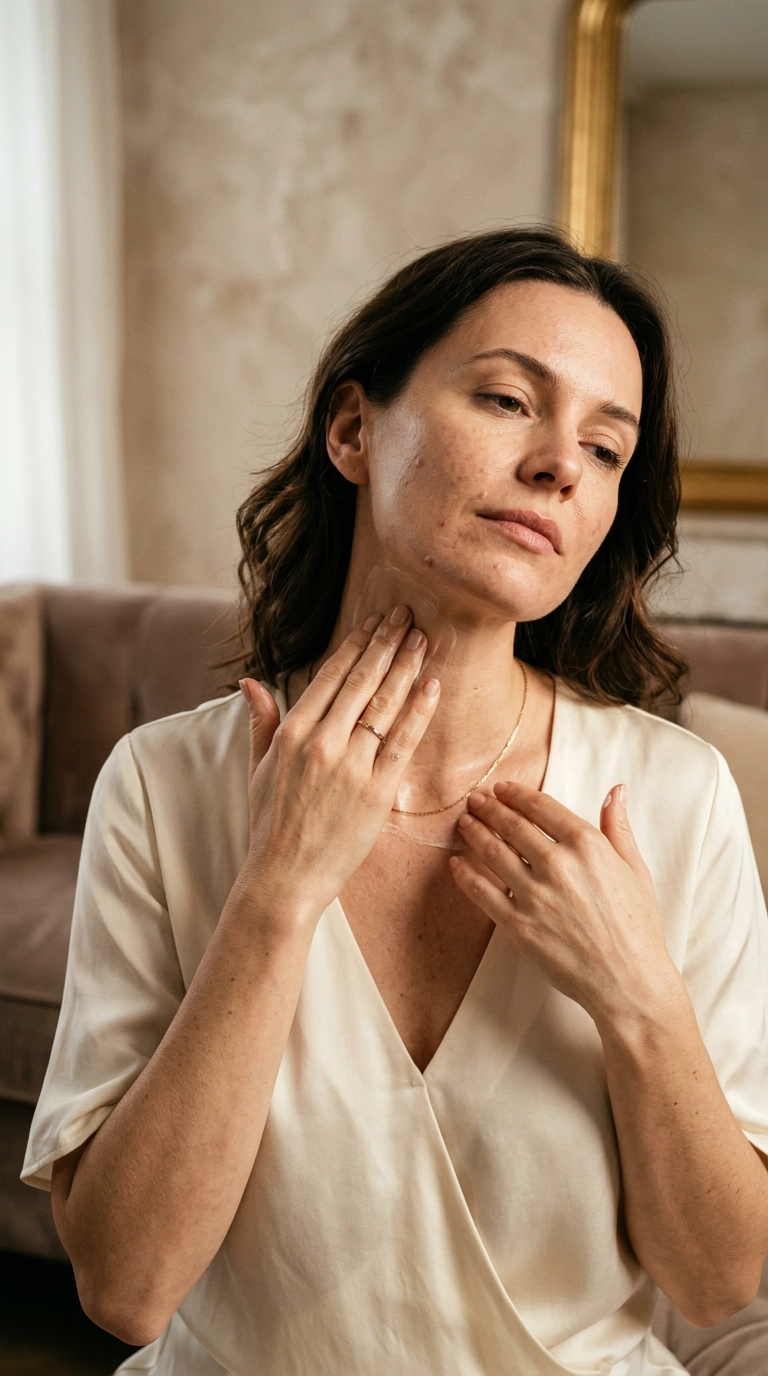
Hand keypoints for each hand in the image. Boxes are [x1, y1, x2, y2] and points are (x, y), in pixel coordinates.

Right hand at [237, 606, 439, 923]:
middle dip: (386, 643)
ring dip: (406, 667)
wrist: (285, 877)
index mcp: (291, 733)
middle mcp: (321, 742)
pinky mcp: (376, 791)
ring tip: (422, 639)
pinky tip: (432, 685)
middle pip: (361, 681)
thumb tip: (250, 682)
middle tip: (407, 616)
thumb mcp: (258, 768)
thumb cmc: (270, 824)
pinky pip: (403, 741)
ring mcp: (351, 766)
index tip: (375, 621)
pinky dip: (419, 710)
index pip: (330, 676)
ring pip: (384, 704)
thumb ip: (261, 721)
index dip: (356, 645)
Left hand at [450, 781, 678, 1025]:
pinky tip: (456, 863)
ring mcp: (535, 895)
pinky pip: (482, 892)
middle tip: (475, 800)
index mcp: (587, 845)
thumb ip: (618, 827)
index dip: (517, 795)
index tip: (502, 789)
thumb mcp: (635, 870)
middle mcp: (557, 865)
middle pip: (512, 826)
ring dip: (474, 833)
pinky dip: (465, 874)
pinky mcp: (518, 925)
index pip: (541, 808)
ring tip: (464, 823)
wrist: (628, 981)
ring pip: (493, 853)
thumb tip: (617, 791)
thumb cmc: (637, 926)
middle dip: (490, 809)